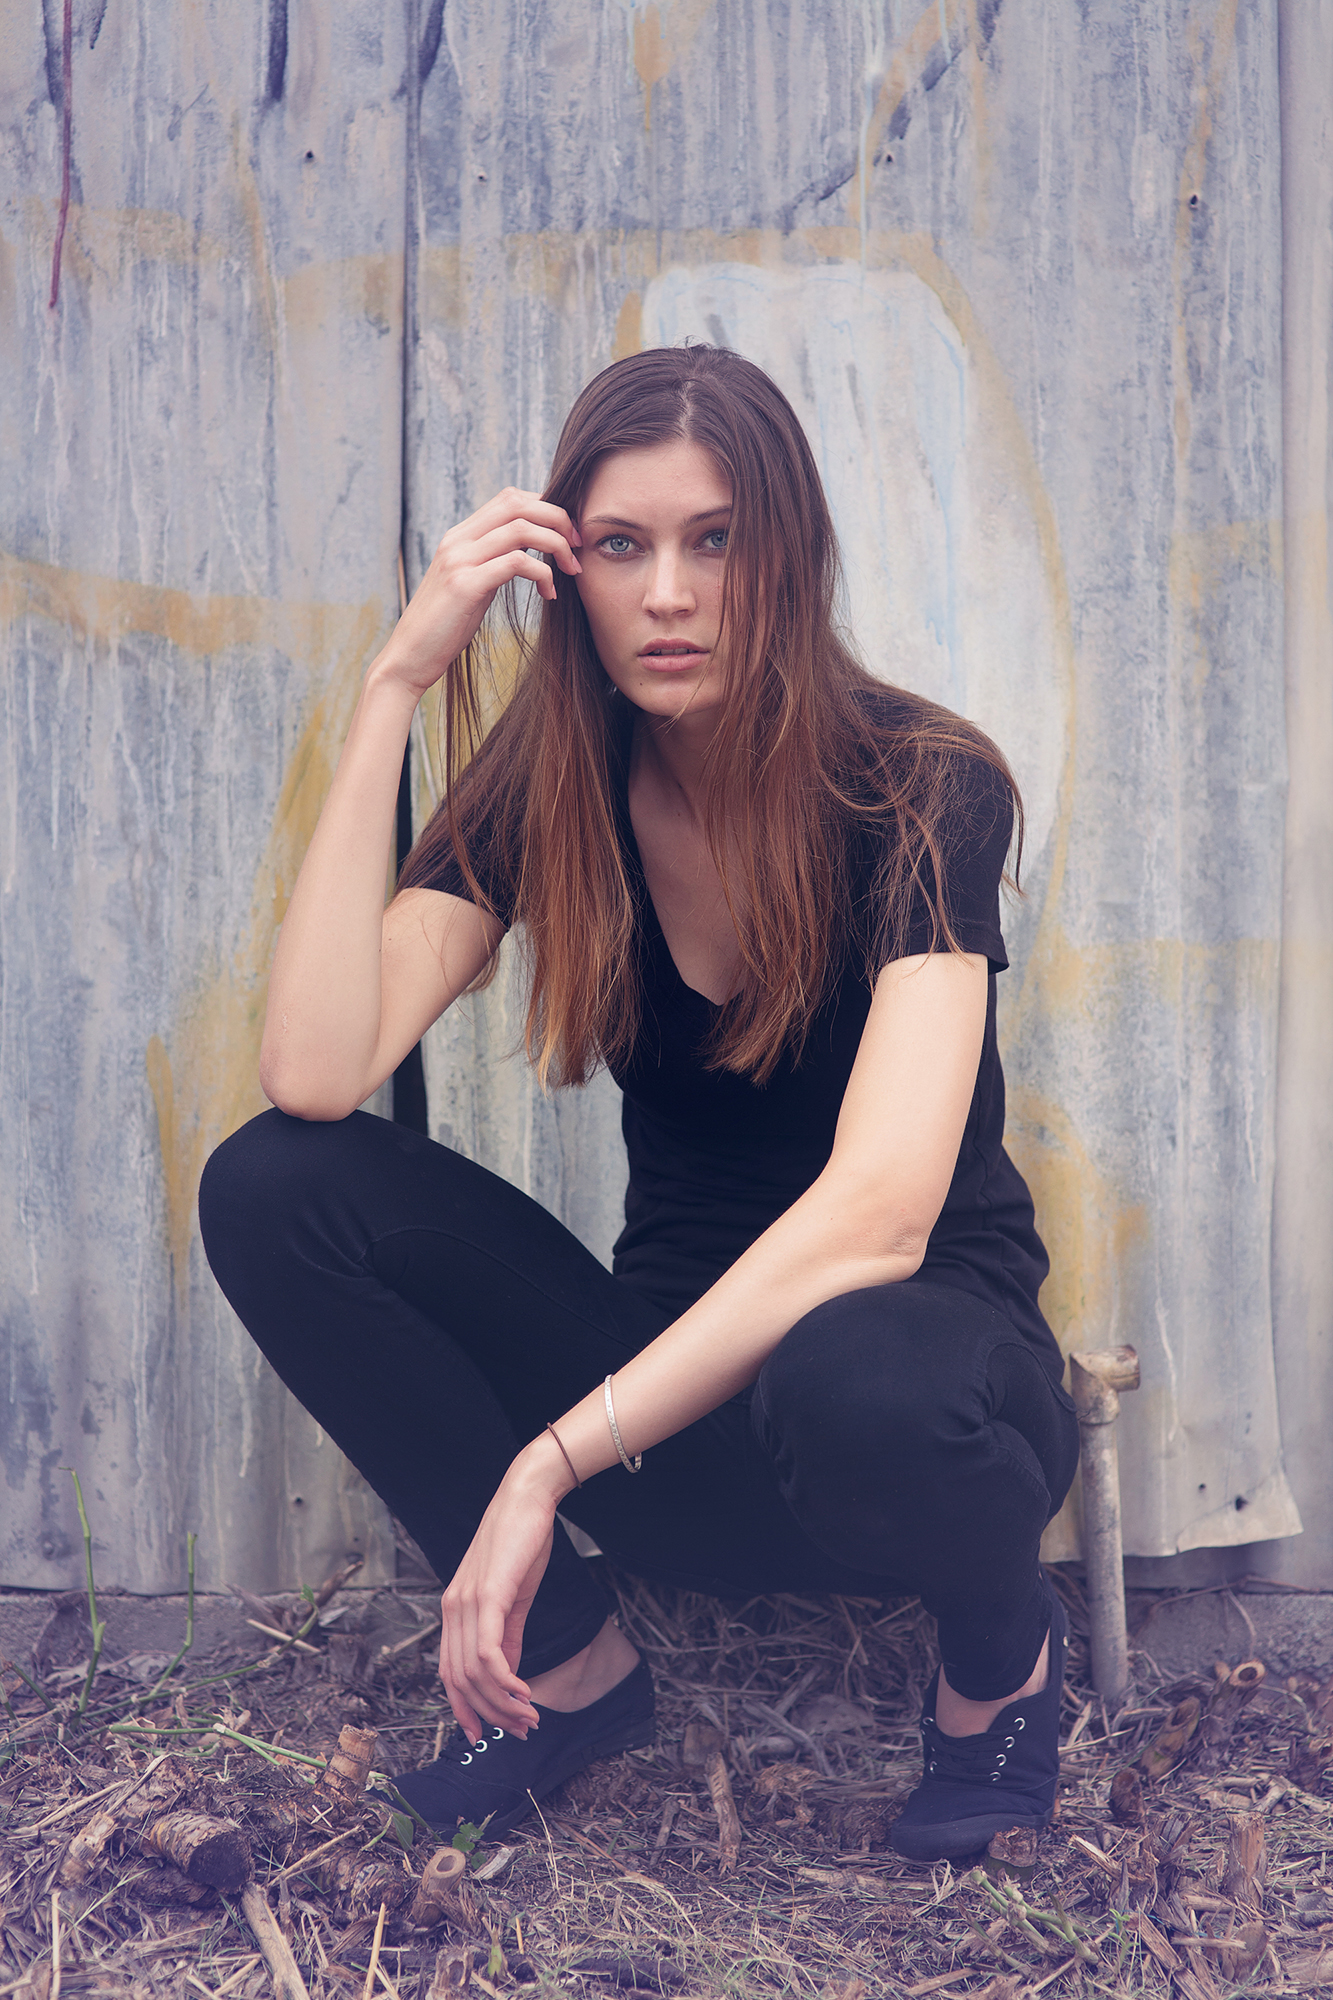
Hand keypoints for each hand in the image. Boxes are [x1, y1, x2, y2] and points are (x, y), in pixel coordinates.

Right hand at [377, 489, 580, 704]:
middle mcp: (458, 540)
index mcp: (460, 536)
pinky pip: (516, 563)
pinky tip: (549, 593)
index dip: (546, 507)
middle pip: (519, 503)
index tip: (568, 534)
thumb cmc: (444, 627)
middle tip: (578, 546)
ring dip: (557, 545)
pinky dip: (543, 574)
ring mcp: (459, 560)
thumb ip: (492, 562)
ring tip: (571, 570)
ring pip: (522, 529)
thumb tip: (525, 554)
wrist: (409, 657)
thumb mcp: (471, 585)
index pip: (510, 498)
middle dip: (559, 518)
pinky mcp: (465, 586)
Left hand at [437, 1456, 564, 1744]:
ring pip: (474, 1674)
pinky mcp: (488, 1596)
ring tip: (530, 1717)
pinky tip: (525, 1692)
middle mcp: (453, 1610)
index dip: (466, 1708)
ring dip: (502, 1703)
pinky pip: (488, 1652)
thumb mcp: (512, 1597)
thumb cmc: (522, 1542)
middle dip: (490, 1714)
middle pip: (460, 1681)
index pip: (449, 1673)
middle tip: (521, 1730)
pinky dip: (505, 1680)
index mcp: (455, 1610)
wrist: (528, 1497)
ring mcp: (467, 1603)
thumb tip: (508, 1673)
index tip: (488, 1733)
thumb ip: (507, 1635)